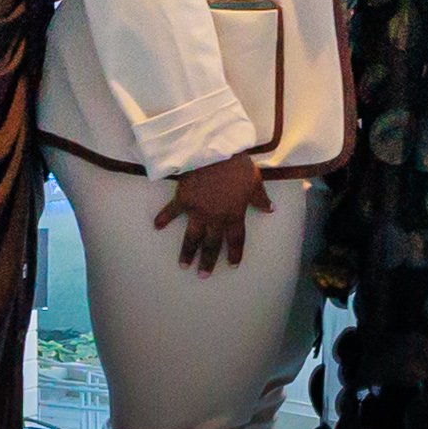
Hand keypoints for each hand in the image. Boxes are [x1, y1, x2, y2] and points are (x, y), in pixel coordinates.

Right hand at [154, 154, 275, 272]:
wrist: (213, 152)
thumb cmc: (237, 166)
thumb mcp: (254, 181)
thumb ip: (260, 198)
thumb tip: (271, 208)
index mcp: (234, 214)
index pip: (235, 239)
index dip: (234, 253)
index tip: (232, 265)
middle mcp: (215, 218)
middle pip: (211, 244)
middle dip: (207, 261)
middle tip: (203, 276)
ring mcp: (197, 211)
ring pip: (192, 237)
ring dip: (187, 252)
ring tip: (183, 265)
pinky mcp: (183, 200)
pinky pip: (171, 212)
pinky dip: (163, 219)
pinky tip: (156, 227)